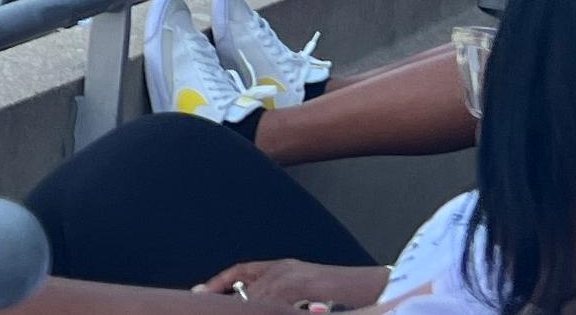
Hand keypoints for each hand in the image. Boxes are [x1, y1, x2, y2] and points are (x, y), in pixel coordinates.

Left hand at [197, 259, 389, 310]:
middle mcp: (286, 267)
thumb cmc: (344, 294)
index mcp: (285, 267)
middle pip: (247, 282)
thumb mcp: (307, 295)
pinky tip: (261, 309)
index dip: (220, 280)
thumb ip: (284, 299)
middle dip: (226, 294)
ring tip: (227, 309)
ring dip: (248, 304)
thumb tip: (260, 304)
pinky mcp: (305, 283)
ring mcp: (295, 274)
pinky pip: (277, 299)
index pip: (244, 270)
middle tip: (205, 298)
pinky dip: (268, 305)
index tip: (200, 291)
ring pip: (259, 294)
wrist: (374, 286)